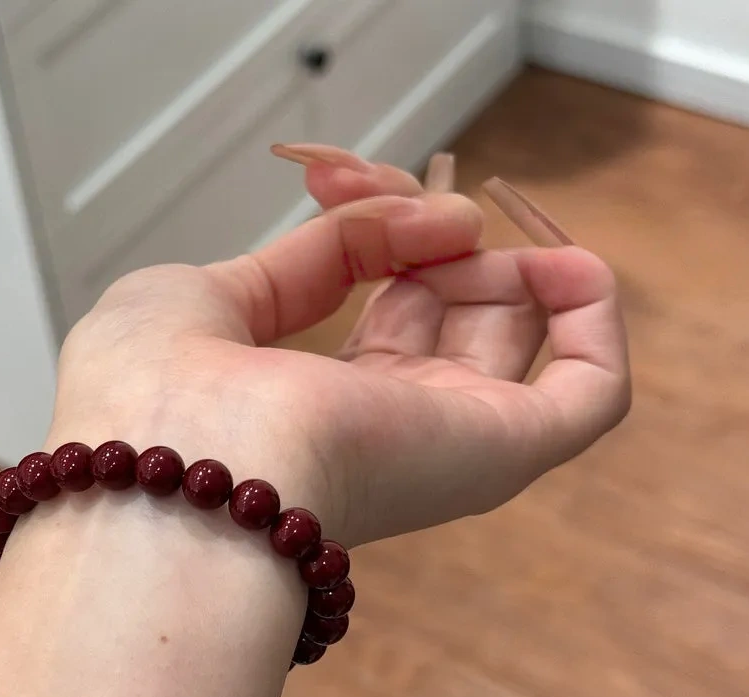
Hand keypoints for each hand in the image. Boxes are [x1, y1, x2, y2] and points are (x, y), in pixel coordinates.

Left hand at [49, 146, 629, 546]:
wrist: (176, 463)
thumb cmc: (155, 390)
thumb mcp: (210, 293)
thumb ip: (305, 260)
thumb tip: (402, 220)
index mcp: (310, 405)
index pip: (382, 311)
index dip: (379, 231)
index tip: (344, 182)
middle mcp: (381, 431)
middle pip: (453, 317)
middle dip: (439, 237)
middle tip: (410, 198)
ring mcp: (440, 446)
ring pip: (517, 342)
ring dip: (508, 258)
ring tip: (463, 225)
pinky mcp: (499, 456)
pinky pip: (591, 390)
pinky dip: (593, 311)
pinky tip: (567, 260)